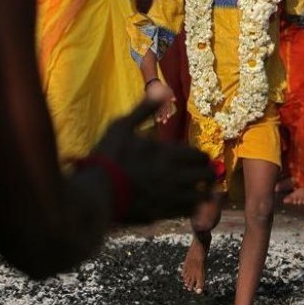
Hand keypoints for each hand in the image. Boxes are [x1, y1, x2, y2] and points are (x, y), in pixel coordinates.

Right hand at [95, 100, 214, 221]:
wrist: (96, 191)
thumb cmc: (108, 156)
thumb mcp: (122, 126)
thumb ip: (144, 110)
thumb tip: (161, 90)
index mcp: (168, 153)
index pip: (199, 155)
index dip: (200, 156)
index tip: (197, 158)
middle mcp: (175, 175)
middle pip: (206, 174)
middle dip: (207, 172)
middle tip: (203, 173)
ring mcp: (171, 196)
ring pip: (202, 195)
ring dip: (203, 191)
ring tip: (199, 189)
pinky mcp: (164, 213)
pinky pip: (188, 212)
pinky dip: (191, 207)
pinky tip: (185, 203)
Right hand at [145, 79, 175, 123]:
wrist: (152, 83)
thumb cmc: (161, 87)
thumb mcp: (168, 89)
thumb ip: (171, 94)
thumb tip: (174, 100)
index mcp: (164, 98)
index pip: (167, 106)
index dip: (168, 112)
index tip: (168, 117)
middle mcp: (160, 100)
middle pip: (162, 109)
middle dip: (163, 115)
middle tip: (164, 121)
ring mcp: (155, 101)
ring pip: (157, 109)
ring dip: (158, 115)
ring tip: (158, 121)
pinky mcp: (151, 101)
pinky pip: (152, 108)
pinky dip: (154, 113)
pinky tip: (154, 117)